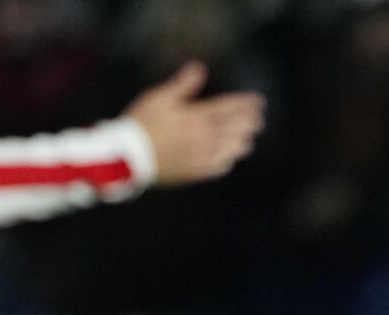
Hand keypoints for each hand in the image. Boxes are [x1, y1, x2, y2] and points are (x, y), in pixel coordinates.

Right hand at [125, 63, 265, 185]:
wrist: (128, 156)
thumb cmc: (142, 123)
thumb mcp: (160, 97)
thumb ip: (183, 84)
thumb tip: (199, 68)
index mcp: (196, 116)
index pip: (228, 108)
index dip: (245, 104)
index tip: (258, 101)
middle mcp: (203, 137)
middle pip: (234, 129)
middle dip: (249, 123)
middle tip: (259, 119)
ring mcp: (200, 157)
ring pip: (230, 149)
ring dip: (242, 142)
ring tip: (250, 139)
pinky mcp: (194, 173)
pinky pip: (217, 167)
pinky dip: (227, 161)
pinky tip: (230, 159)